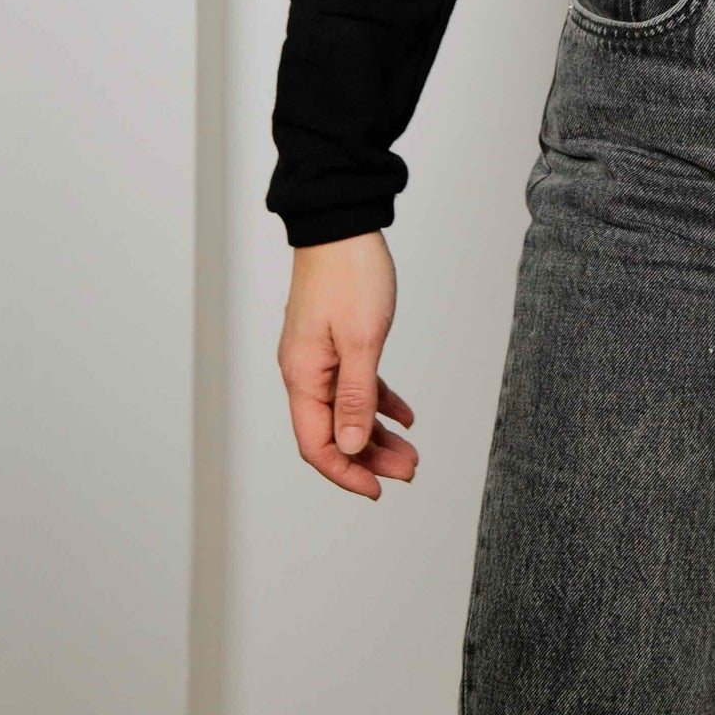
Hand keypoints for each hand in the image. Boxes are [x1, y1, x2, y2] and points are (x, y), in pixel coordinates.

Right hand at [277, 231, 417, 498]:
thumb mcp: (362, 340)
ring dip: (376, 434)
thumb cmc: (350, 275)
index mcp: (303, 376)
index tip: (377, 489)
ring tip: (411, 452)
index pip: (317, 443)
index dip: (345, 472)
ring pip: (346, 411)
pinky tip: (404, 416)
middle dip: (369, 457)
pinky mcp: (335, 342)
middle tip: (408, 471)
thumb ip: (355, 397)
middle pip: (333, 432)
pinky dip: (378, 402)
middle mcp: (305, 371)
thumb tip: (346, 447)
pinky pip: (355, 384)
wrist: (343, 225)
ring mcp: (320, 357)